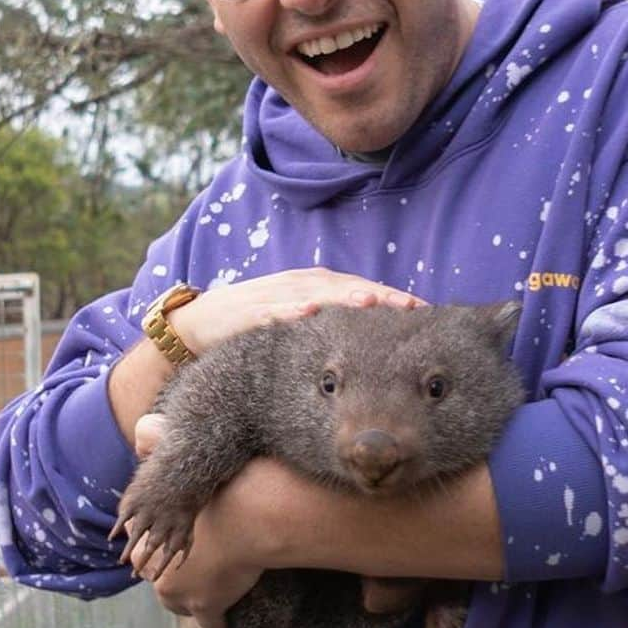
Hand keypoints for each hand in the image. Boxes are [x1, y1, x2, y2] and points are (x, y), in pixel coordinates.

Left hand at [126, 411, 260, 627]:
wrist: (259, 512)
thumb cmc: (228, 483)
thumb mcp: (187, 460)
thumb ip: (159, 442)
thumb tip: (142, 429)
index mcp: (151, 535)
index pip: (142, 546)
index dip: (156, 544)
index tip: (174, 547)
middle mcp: (157, 570)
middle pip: (157, 579)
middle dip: (169, 576)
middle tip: (191, 573)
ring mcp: (181, 594)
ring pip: (181, 604)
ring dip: (194, 603)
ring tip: (211, 600)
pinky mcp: (209, 608)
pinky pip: (213, 627)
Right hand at [169, 267, 423, 356]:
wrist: (203, 322)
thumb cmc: (262, 323)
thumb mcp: (304, 319)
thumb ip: (335, 323)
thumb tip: (376, 342)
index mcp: (320, 286)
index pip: (363, 290)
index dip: (393, 298)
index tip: (425, 310)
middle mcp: (305, 285)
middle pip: (349, 288)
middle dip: (380, 296)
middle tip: (411, 307)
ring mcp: (280, 295)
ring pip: (318, 294)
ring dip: (344, 297)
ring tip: (371, 303)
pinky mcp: (254, 310)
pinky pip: (275, 309)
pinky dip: (292, 309)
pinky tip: (309, 311)